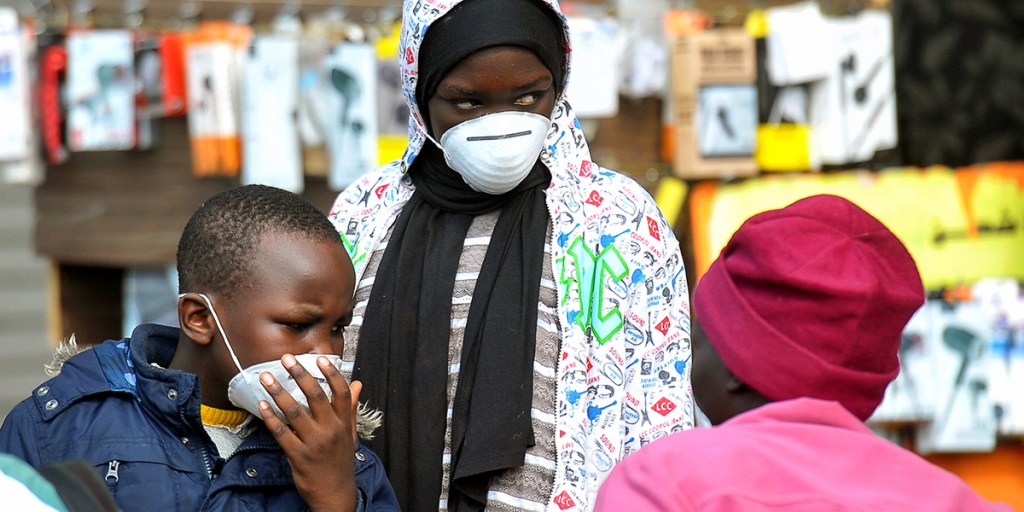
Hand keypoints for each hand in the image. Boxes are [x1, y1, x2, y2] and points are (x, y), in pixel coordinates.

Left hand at [259, 354, 362, 511]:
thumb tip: (358, 384)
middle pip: (315, 396)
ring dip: (278, 392)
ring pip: (294, 412)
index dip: (331, 374)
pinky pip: (281, 433)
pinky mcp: (298, 456)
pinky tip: (262, 405)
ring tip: (266, 377)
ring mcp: (314, 443)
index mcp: (344, 423)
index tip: (319, 359)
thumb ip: (351, 408)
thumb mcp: (350, 434)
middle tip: (286, 359)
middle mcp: (330, 430)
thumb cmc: (340, 461)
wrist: (335, 494)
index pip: (341, 393)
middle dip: (299, 375)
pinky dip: (270, 418)